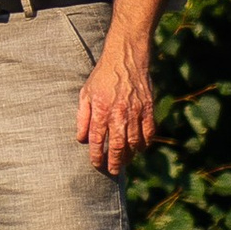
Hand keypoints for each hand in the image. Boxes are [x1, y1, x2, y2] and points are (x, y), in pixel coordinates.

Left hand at [76, 26, 157, 172]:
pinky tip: (139, 148)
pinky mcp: (149, 108)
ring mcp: (136, 112)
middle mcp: (119, 113)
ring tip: (125, 162)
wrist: (126, 58)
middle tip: (113, 171)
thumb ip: (82, 117)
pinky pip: (149, 132)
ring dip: (130, 156)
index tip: (96, 164)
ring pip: (134, 142)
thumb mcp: (86, 93)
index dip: (97, 156)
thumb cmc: (102, 76)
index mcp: (101, 109)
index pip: (98, 140)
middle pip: (118, 146)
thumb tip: (81, 139)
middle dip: (115, 162)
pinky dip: (145, 143)